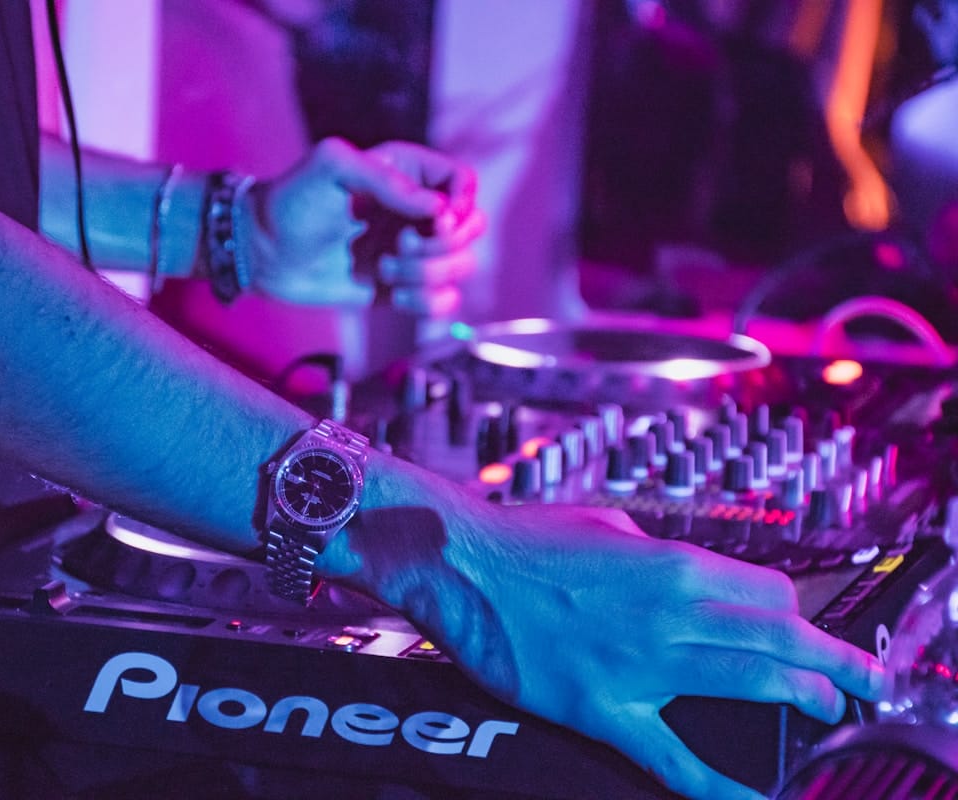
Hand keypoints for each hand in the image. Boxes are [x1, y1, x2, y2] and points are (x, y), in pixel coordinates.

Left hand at [245, 137, 483, 315]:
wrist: (264, 252)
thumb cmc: (292, 201)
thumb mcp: (332, 167)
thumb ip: (387, 180)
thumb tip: (439, 212)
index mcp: (408, 173)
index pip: (464, 182)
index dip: (460, 203)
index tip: (435, 218)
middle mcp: (416, 211)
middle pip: (474, 226)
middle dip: (443, 243)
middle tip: (400, 244)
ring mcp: (412, 252)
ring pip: (462, 266)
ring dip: (429, 274)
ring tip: (384, 269)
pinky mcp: (401, 287)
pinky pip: (443, 301)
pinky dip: (426, 303)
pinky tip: (391, 296)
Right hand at [335, 500, 881, 799]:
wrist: (461, 564)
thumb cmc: (529, 539)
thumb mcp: (608, 525)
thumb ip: (659, 554)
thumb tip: (688, 579)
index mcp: (674, 563)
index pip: (771, 595)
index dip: (797, 615)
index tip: (803, 629)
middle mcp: (671, 613)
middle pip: (782, 640)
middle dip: (837, 663)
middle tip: (866, 680)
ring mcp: (641, 665)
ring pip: (752, 685)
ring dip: (806, 699)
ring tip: (830, 711)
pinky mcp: (604, 708)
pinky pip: (674, 757)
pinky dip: (718, 784)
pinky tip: (750, 797)